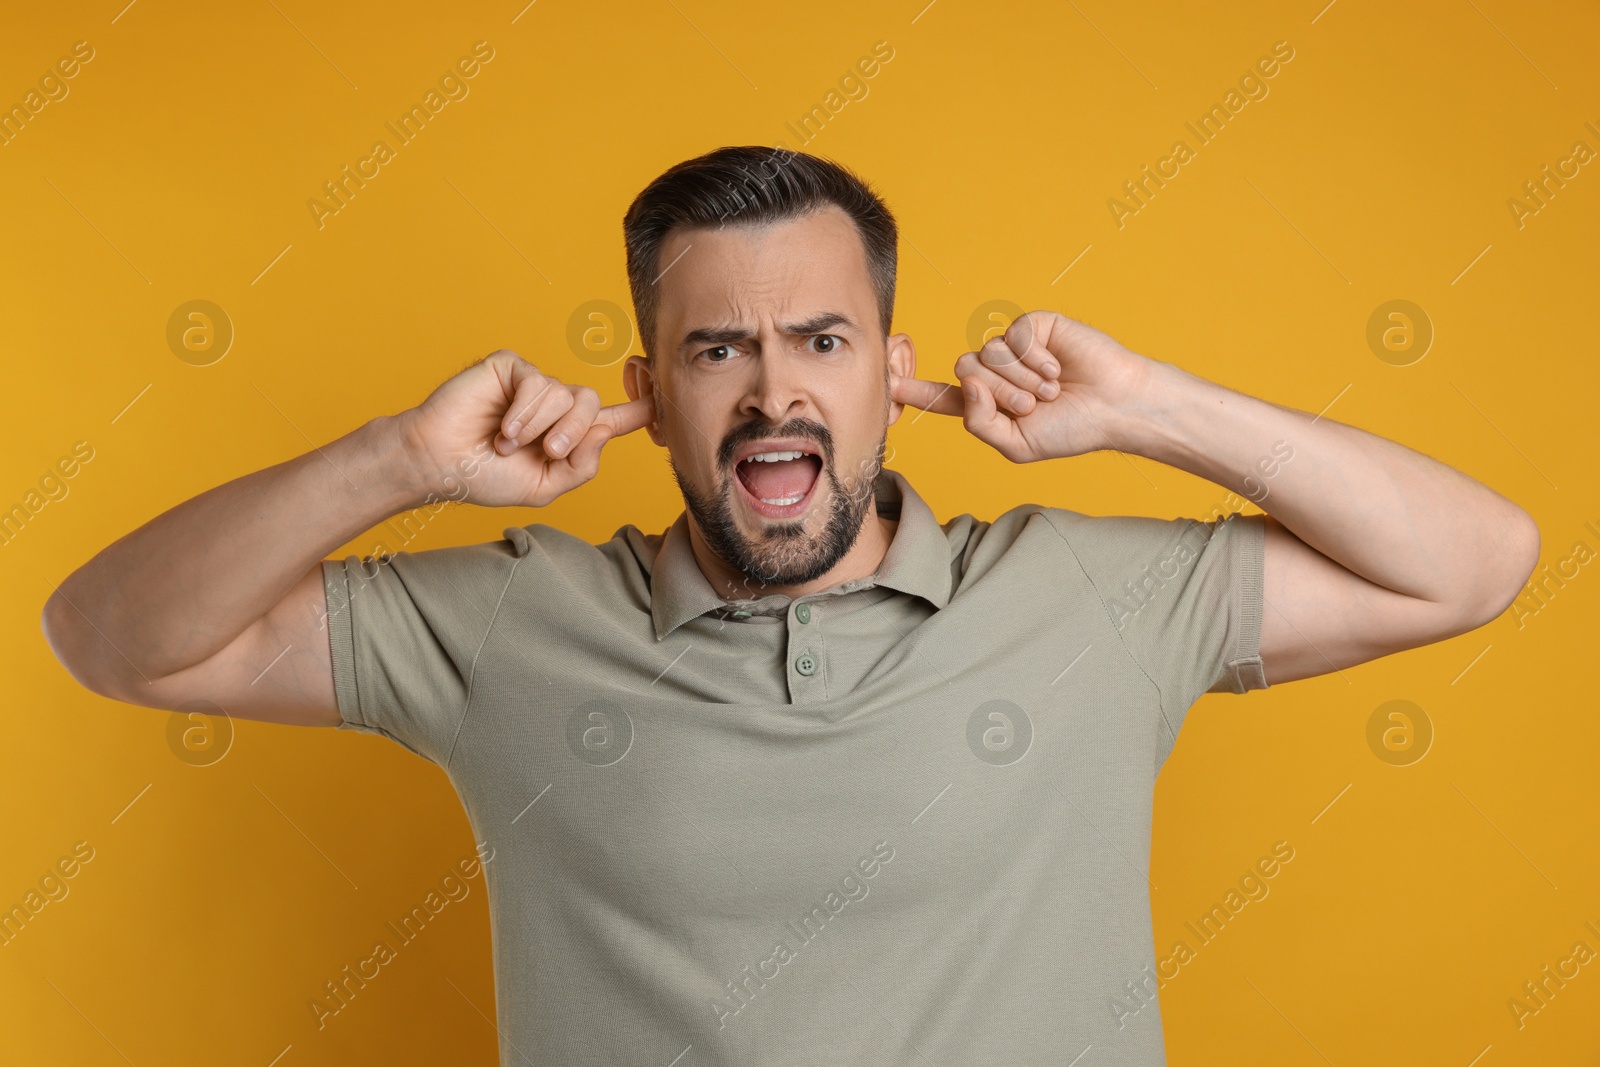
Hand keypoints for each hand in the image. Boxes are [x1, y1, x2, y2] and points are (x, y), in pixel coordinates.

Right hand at [397, 349, 654, 507]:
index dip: (641, 411)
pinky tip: (501, 427)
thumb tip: (606, 430)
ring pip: (565, 394)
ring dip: (540, 426)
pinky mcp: (512, 368)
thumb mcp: (544, 487)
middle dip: (574, 432)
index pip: (613, 420)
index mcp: (568, 436)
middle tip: (547, 452)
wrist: (441, 463)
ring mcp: (534, 385)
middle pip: (591, 404)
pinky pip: (538, 382)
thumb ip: (581, 467)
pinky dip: (523, 411)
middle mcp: (555, 407)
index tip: (666, 399)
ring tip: (508, 442)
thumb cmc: (486, 476)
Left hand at [892, 311, 1157, 462]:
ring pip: (987, 355)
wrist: (1114, 407)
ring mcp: (1012, 349)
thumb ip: (979, 423)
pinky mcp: (1031, 328)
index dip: (916, 390)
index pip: (944, 396)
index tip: (888, 384)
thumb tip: (966, 382)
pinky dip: (1035, 360)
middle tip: (1035, 405)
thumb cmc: (1071, 430)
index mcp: (987, 404)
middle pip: (964, 372)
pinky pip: (1012, 338)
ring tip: (1051, 390)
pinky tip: (1058, 369)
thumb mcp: (1017, 445)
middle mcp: (995, 373)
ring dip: (1021, 380)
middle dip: (1000, 394)